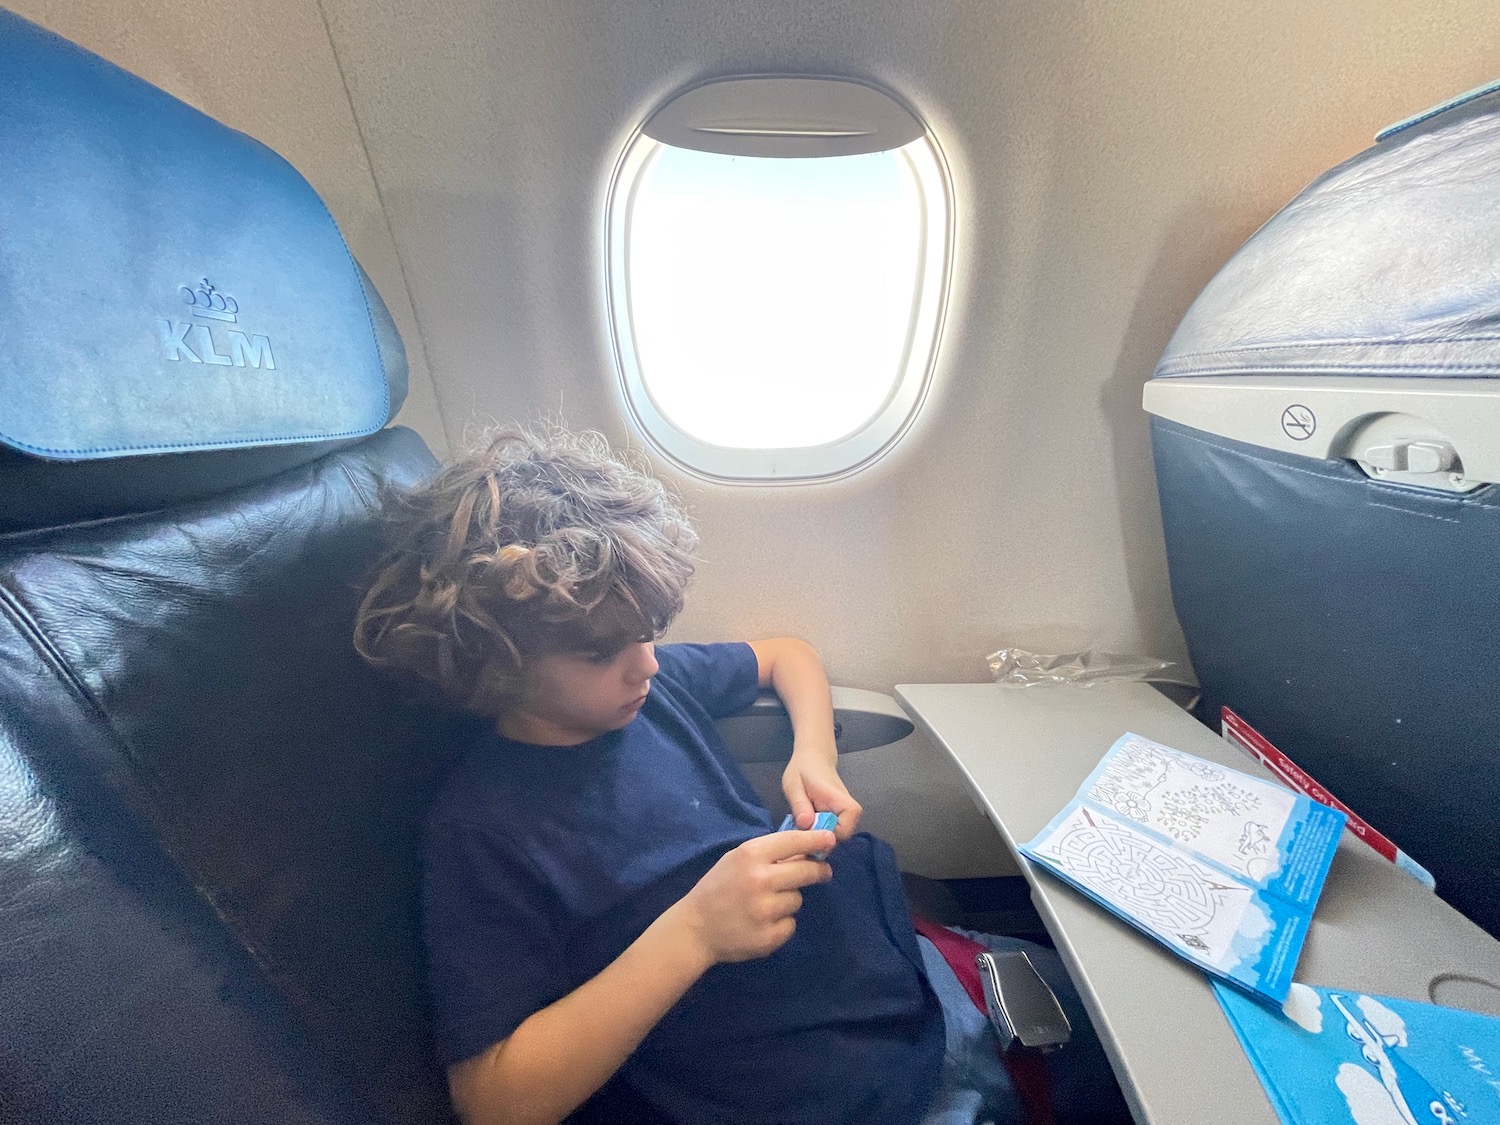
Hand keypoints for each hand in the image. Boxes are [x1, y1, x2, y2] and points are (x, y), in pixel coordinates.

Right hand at [672, 831, 834, 963]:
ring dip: (789, 900)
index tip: (831, 840)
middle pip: (807, 870)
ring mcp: (766, 910)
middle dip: (818, 870)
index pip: (794, 841)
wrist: (694, 929)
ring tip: (766, 904)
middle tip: (822, 872)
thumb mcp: (737, 860)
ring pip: (798, 899)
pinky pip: (791, 924)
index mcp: (751, 855)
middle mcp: (761, 880)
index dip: (817, 840)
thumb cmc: (718, 888)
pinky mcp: (770, 936)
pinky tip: (762, 923)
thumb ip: (768, 853)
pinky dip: (781, 923)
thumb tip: (807, 848)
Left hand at [782, 753, 861, 840]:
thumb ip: (800, 805)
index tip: (806, 828)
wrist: (814, 757)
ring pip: (834, 837)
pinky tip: (807, 822)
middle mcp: (850, 812)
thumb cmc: (803, 769)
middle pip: (839, 838)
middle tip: (800, 825)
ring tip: (803, 821)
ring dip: (817, 834)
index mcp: (842, 802)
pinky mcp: (841, 818)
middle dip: (818, 837)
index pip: (843, 832)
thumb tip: (806, 825)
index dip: (823, 836)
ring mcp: (847, 816)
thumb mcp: (794, 784)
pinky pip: (831, 832)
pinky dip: (818, 830)